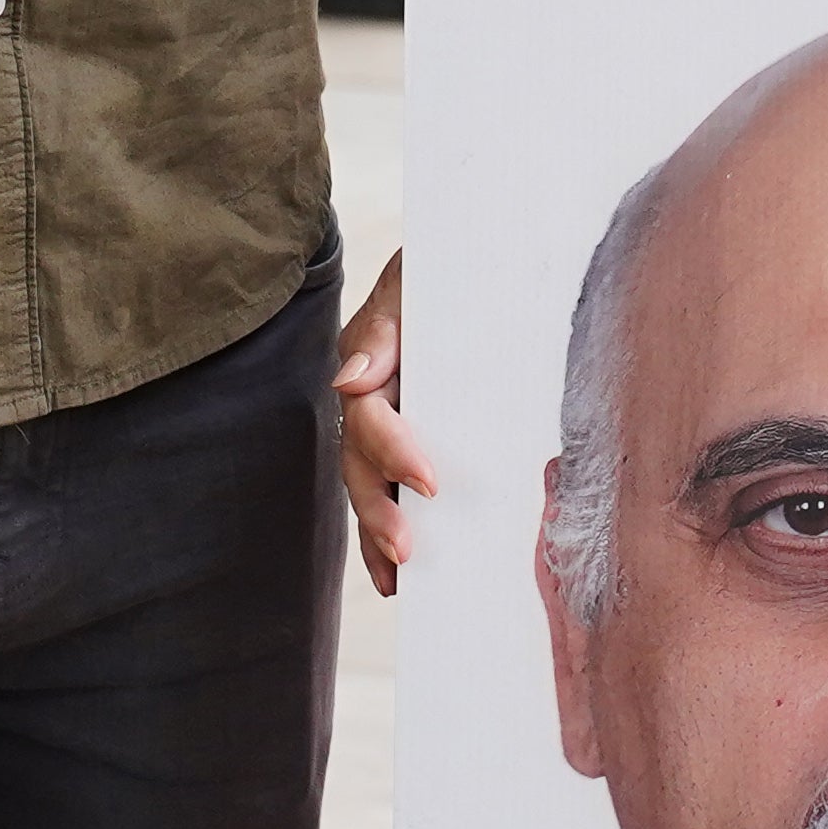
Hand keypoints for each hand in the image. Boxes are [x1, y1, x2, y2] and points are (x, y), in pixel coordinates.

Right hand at [333, 247, 435, 595]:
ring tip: (399, 576)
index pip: (370, 417)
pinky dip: (393, 527)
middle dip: (379, 511)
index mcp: (369, 363)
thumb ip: (384, 328)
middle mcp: (371, 398)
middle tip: (406, 553)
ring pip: (371, 484)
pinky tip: (405, 569)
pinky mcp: (416, 435)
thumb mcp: (414, 282)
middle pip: (360, 465)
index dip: (393, 452)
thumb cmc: (444, 266)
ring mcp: (391, 420)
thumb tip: (349, 380)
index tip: (428, 483)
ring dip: (379, 533)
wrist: (478, 252)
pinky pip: (396, 486)